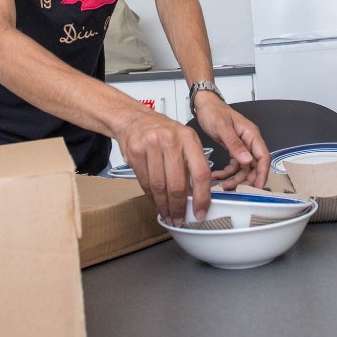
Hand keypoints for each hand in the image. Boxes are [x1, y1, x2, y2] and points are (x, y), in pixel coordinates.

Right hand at [117, 107, 212, 224]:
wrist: (135, 118)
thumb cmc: (162, 132)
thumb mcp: (184, 141)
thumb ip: (192, 165)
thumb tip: (197, 197)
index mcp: (189, 138)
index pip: (201, 172)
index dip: (202, 196)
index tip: (200, 212)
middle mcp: (171, 139)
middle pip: (177, 184)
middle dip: (179, 207)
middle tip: (180, 218)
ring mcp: (151, 144)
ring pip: (159, 186)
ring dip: (164, 206)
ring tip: (168, 215)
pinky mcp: (135, 151)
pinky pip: (145, 182)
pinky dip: (151, 197)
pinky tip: (156, 203)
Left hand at [194, 93, 269, 190]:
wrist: (204, 104)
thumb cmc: (214, 111)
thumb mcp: (223, 128)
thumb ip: (235, 145)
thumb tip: (247, 160)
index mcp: (251, 134)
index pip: (263, 157)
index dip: (262, 173)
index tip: (257, 187)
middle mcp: (249, 141)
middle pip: (255, 166)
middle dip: (247, 179)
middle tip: (237, 190)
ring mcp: (242, 146)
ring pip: (244, 168)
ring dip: (236, 178)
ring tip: (224, 185)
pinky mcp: (233, 149)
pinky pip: (234, 165)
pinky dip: (227, 173)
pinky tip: (218, 176)